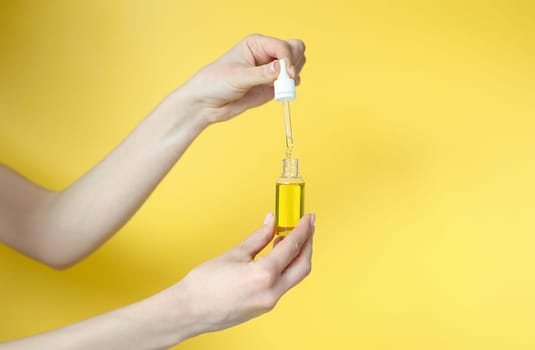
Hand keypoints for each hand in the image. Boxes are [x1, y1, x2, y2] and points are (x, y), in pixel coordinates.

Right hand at [160, 213, 314, 338]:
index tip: (308, 218)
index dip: (303, 230)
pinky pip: (283, 284)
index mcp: (264, 275)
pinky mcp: (264, 307)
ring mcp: (269, 303)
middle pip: (302, 265)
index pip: (292, 248)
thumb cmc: (204, 284)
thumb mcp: (234, 254)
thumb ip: (258, 237)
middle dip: (307, 244)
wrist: (189, 311)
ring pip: (295, 276)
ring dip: (297, 256)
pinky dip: (285, 268)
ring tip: (289, 237)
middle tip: (306, 226)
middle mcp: (272, 292)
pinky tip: (277, 255)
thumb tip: (271, 222)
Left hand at [182, 33, 305, 123]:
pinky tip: (280, 92)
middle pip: (295, 50)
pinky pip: (291, 83)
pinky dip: (291, 88)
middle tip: (286, 79)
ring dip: (294, 76)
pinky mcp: (272, 86)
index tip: (287, 74)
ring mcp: (271, 71)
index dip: (288, 59)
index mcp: (257, 44)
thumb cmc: (215, 83)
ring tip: (281, 87)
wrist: (207, 103)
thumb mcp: (238, 77)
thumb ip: (261, 74)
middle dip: (295, 64)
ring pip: (297, 65)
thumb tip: (280, 68)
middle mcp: (266, 54)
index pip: (283, 46)